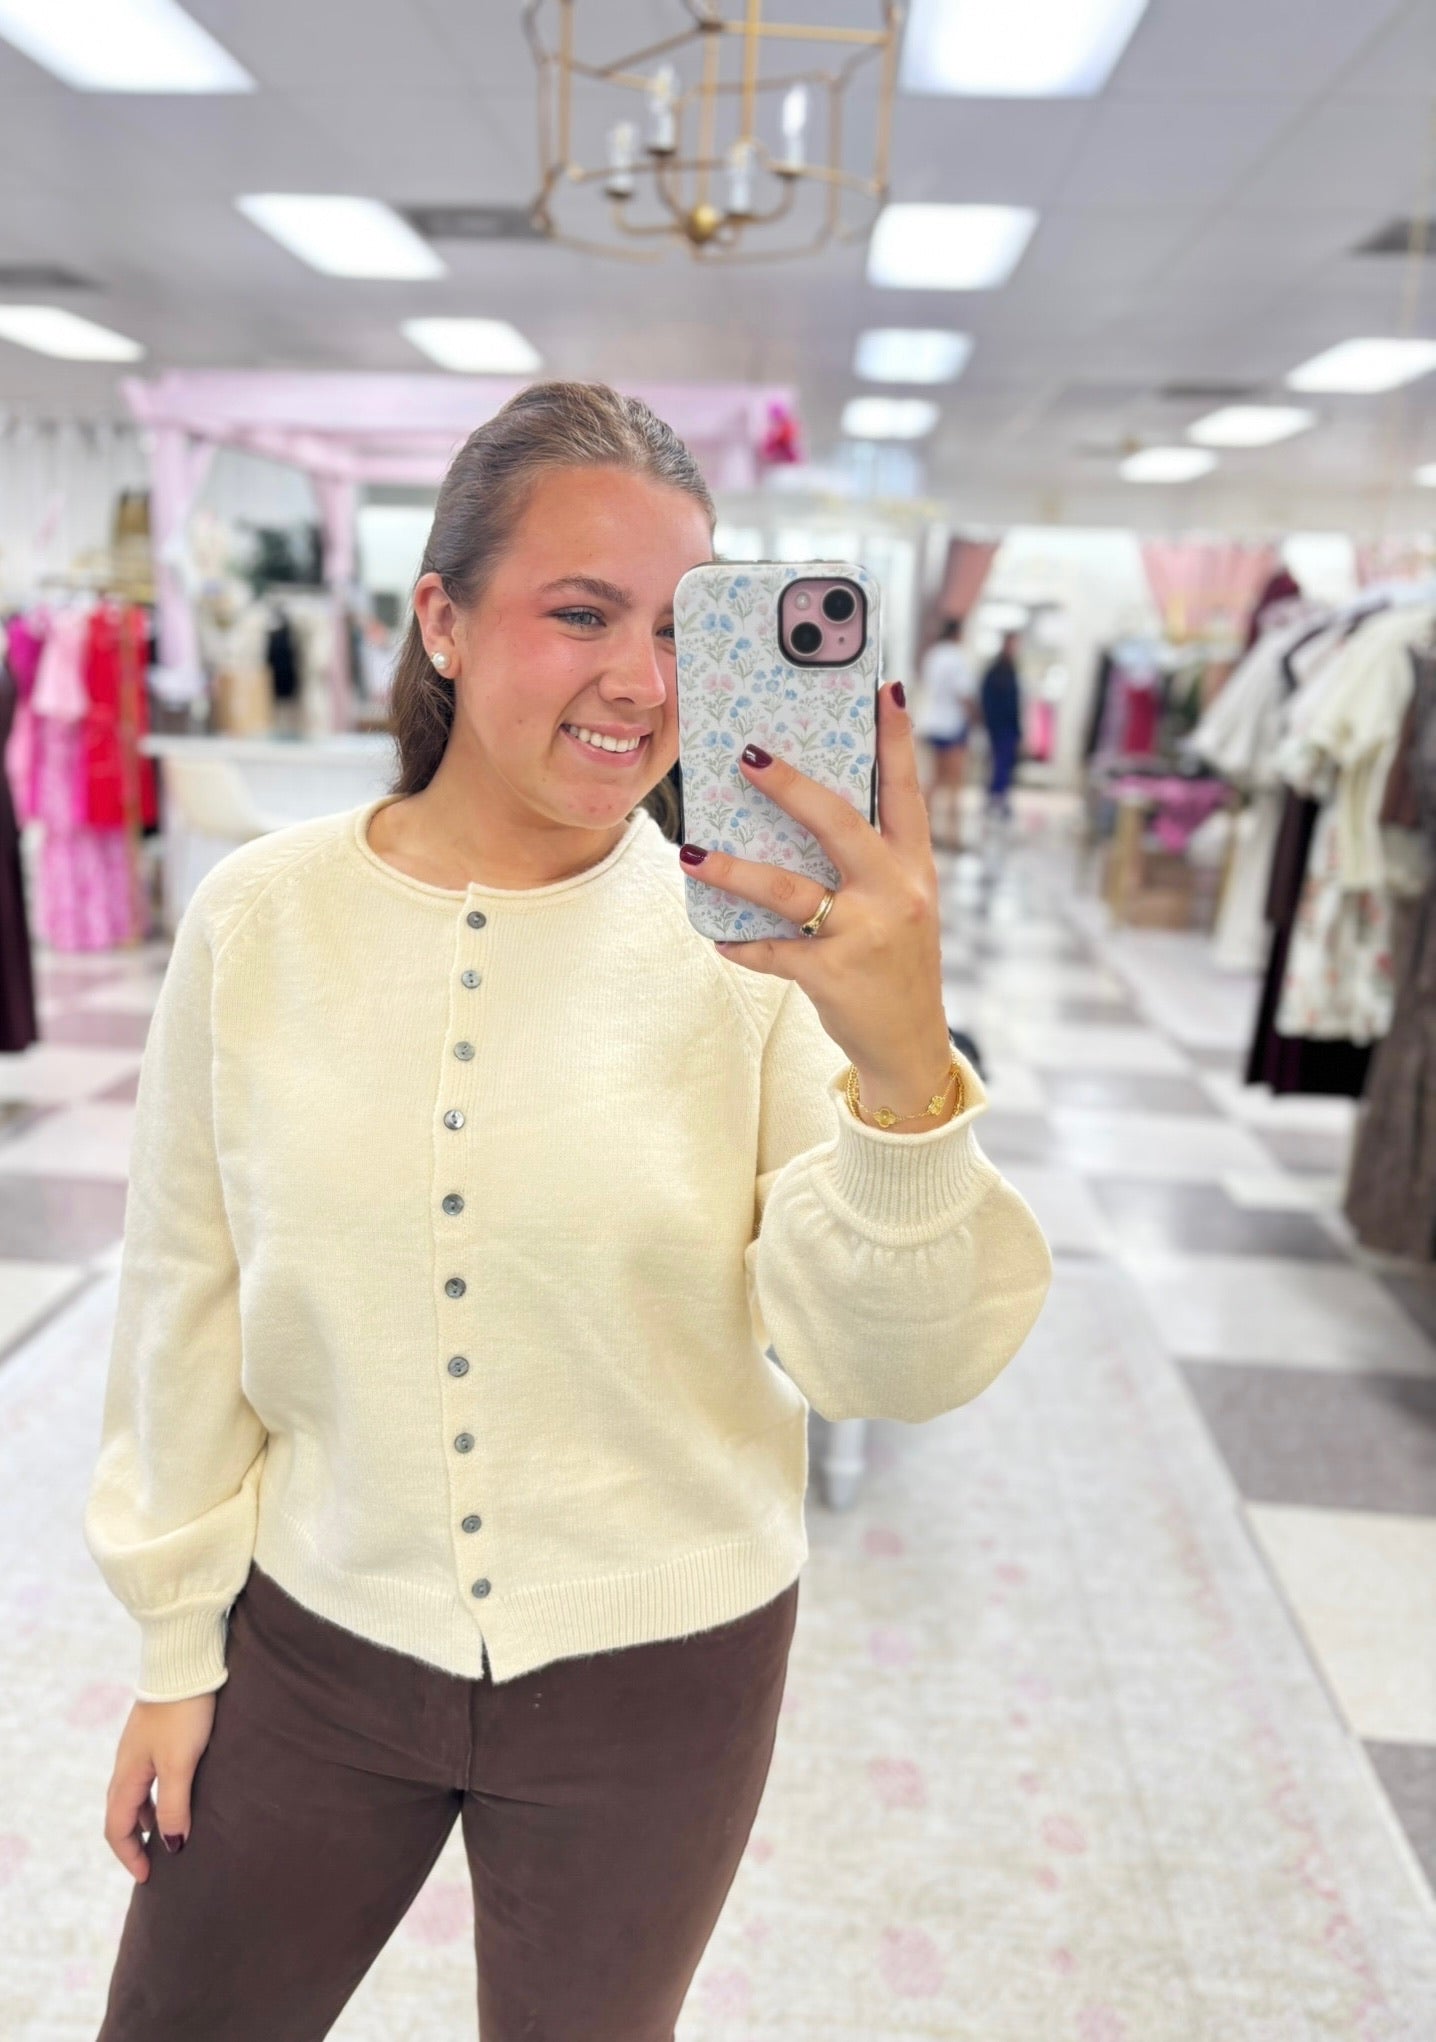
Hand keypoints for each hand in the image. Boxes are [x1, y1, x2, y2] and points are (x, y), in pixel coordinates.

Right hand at [105, 1692, 216, 1881]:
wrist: (184, 1664)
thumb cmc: (184, 1713)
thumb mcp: (181, 1763)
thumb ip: (174, 1805)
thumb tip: (172, 1845)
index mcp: (126, 1775)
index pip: (117, 1828)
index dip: (129, 1856)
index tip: (148, 1877)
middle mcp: (126, 1764)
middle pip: (120, 1814)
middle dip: (133, 1842)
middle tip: (153, 1863)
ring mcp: (138, 1749)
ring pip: (134, 1795)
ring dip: (145, 1819)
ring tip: (165, 1835)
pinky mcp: (154, 1736)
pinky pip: (147, 1778)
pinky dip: (155, 1797)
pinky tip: (175, 1797)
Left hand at [678, 680, 951, 1108]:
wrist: (912, 1045)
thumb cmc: (895, 962)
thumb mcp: (900, 903)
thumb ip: (867, 861)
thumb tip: (799, 811)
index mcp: (914, 866)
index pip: (907, 791)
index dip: (897, 740)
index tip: (885, 690)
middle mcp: (896, 893)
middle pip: (839, 823)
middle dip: (791, 786)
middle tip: (748, 756)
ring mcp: (866, 934)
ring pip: (789, 891)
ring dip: (734, 870)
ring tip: (692, 852)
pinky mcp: (834, 975)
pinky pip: (772, 951)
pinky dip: (742, 944)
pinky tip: (720, 936)